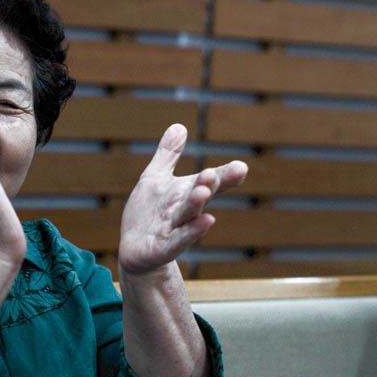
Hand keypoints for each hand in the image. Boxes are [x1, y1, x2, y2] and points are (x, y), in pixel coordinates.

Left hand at [118, 123, 246, 275]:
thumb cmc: (150, 213)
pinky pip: (177, 240)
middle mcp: (184, 210)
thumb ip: (168, 155)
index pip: (209, 182)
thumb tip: (179, 126)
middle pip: (199, 196)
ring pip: (187, 216)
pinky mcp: (162, 248)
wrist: (135, 250)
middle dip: (207, 185)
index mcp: (185, 193)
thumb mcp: (155, 179)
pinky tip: (204, 222)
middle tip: (213, 173)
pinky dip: (189, 233)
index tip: (241, 166)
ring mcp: (174, 230)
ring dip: (196, 204)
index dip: (224, 176)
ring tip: (204, 191)